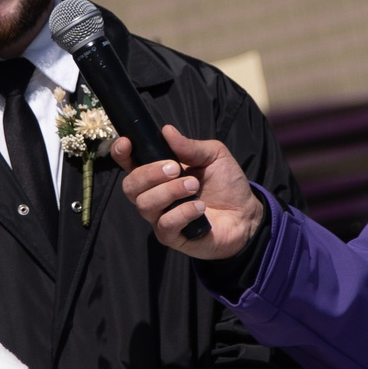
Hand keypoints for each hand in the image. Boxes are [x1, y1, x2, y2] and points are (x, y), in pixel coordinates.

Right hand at [114, 124, 262, 258]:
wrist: (246, 214)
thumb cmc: (226, 184)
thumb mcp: (213, 156)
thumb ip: (189, 146)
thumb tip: (167, 131)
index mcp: (158, 173)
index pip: (129, 163)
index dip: (121, 153)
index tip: (127, 144)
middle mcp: (153, 195)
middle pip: (130, 186)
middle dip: (149, 174)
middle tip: (176, 168)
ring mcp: (160, 217)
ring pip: (145, 204)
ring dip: (170, 191)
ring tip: (194, 186)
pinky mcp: (172, 237)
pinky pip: (165, 225)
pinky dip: (182, 212)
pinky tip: (200, 207)